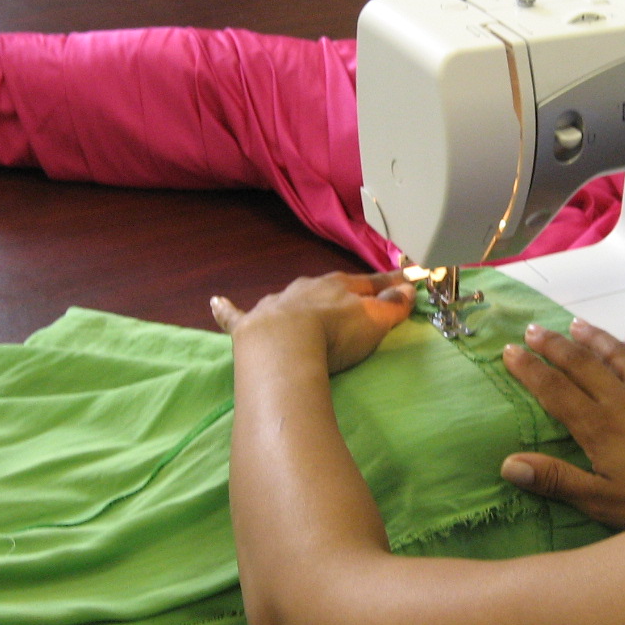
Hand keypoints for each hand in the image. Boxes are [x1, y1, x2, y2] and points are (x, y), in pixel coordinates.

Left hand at [211, 272, 415, 374]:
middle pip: (329, 286)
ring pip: (289, 298)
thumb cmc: (334, 334)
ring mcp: (275, 304)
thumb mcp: (373, 320)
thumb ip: (392, 305)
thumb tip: (409, 288)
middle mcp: (306, 289)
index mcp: (339, 286)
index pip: (370, 281)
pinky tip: (215, 302)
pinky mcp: (247, 323)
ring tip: (304, 306)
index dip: (388, 283)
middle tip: (353, 294)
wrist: (285, 344)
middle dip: (341, 289)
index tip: (403, 280)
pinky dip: (225, 308)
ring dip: (297, 301)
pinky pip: (234, 313)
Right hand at [501, 320, 624, 527]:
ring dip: (595, 338)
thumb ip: (557, 481)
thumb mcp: (603, 502)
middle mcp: (623, 402)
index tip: (509, 351)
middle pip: (583, 364)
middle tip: (532, 329)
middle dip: (554, 345)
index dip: (530, 370)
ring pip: (619, 356)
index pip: (556, 391)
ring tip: (575, 324)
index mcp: (600, 428)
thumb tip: (509, 463)